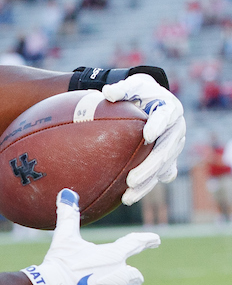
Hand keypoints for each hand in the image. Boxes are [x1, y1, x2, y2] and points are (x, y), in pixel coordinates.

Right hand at [23, 190, 159, 284]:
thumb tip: (66, 193)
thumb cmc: (59, 263)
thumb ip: (68, 215)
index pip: (136, 244)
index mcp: (114, 255)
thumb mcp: (64, 238)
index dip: (148, 241)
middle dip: (133, 278)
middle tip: (133, 279)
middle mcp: (120, 276)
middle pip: (135, 276)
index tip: (157, 240)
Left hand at [101, 72, 184, 203]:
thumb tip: (107, 93)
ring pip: (163, 169)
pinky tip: (130, 197)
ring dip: (146, 184)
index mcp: (169, 109)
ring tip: (127, 197)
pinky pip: (160, 175)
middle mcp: (176, 129)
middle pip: (165, 150)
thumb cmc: (141, 93)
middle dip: (149, 167)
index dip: (158, 125)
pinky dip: (147, 186)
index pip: (166, 117)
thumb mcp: (133, 86)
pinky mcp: (169, 159)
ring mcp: (174, 146)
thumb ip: (122, 89)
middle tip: (130, 180)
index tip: (147, 135)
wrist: (154, 100)